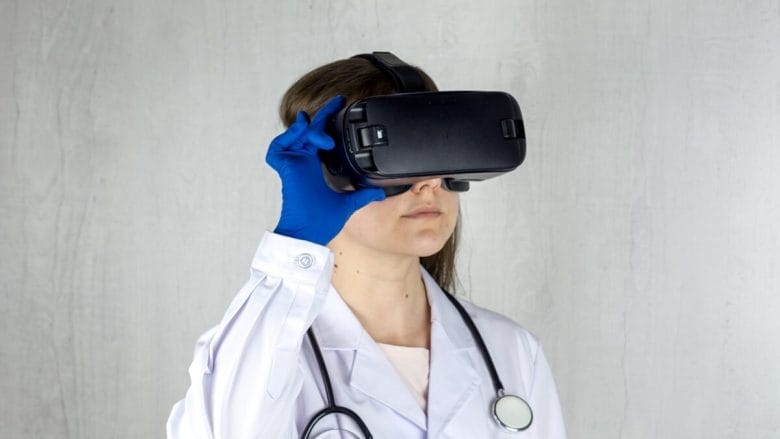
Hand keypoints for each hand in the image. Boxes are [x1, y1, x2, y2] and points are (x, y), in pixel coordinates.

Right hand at [266, 96, 385, 244]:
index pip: (320, 138)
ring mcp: (293, 164)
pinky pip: (278, 147)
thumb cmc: (321, 221)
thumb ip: (362, 194)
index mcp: (314, 167)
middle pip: (309, 130)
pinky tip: (302, 136)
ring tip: (324, 137)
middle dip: (323, 115)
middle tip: (337, 101)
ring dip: (310, 130)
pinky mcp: (285, 168)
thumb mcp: (348, 203)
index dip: (328, 123)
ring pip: (295, 135)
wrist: (310, 232)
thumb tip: (380, 192)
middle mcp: (303, 163)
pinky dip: (287, 138)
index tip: (340, 109)